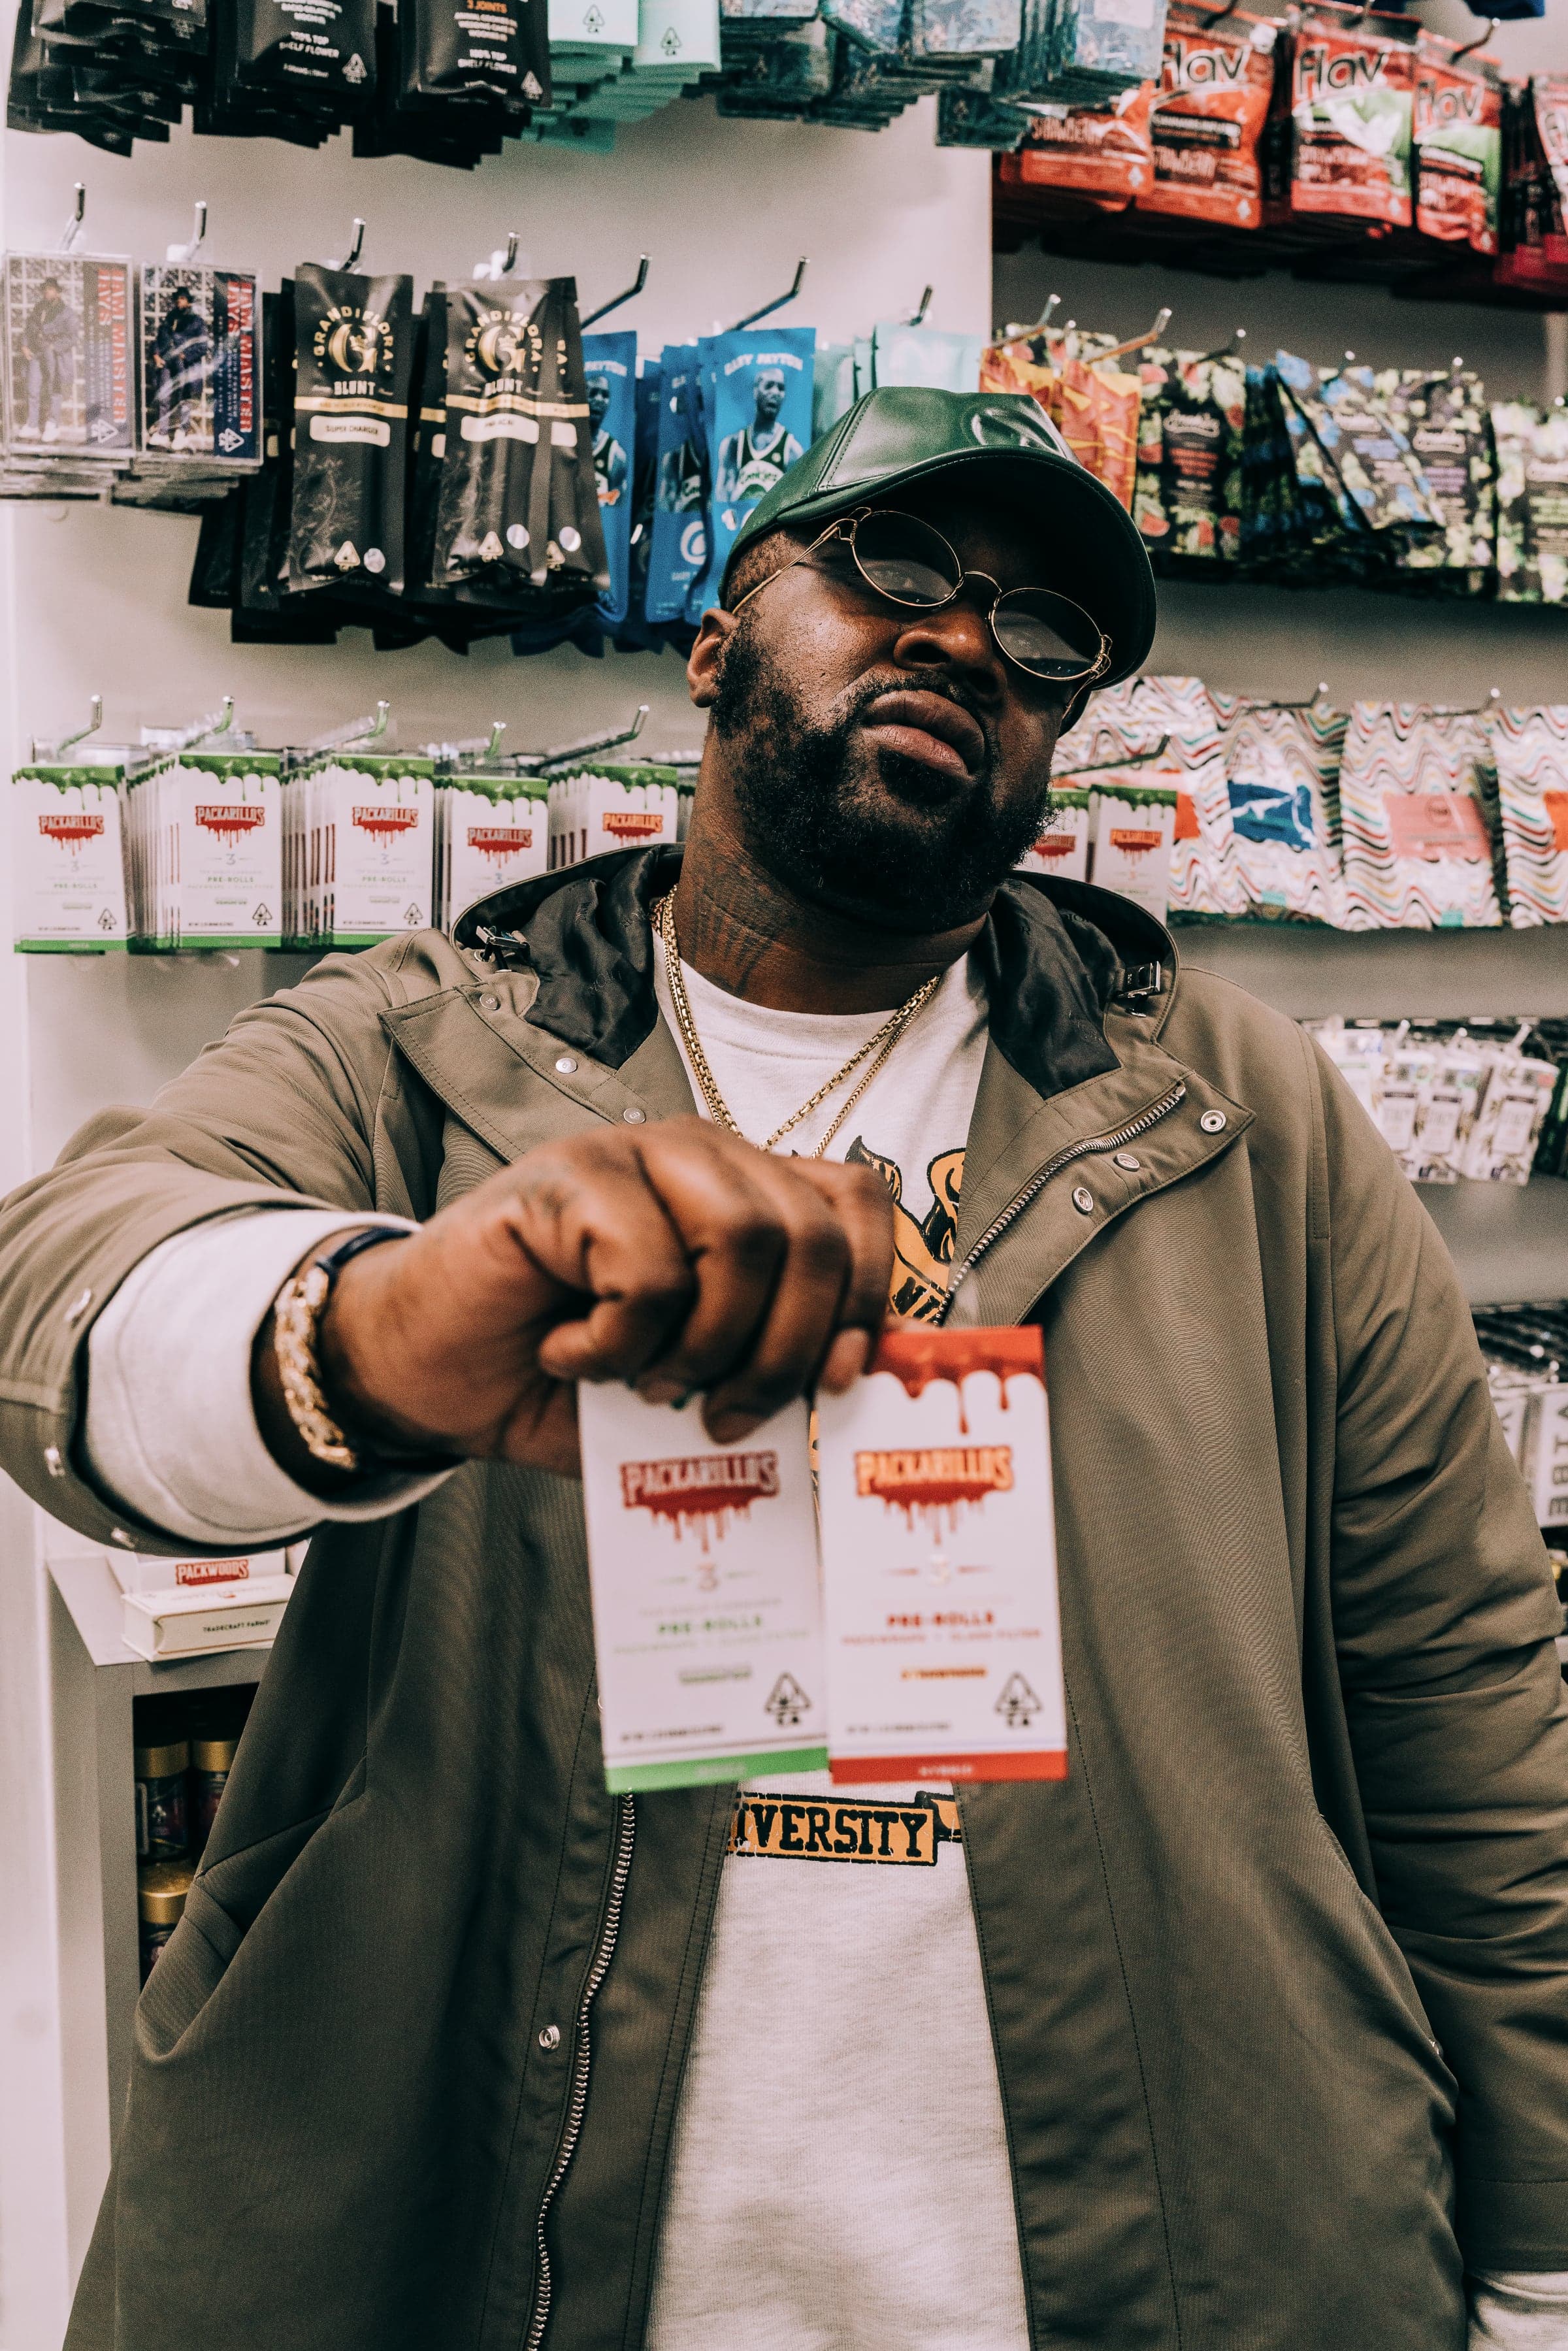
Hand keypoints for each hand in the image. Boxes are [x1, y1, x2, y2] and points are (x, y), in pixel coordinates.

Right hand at [254, 1118, 894, 1486]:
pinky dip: (620, 1343)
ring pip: (744, 1239)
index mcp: (744, 1190)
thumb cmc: (561, 1374)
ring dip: (707, 1344)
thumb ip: (764, 1367)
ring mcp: (631, 1154)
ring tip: (649, 1384)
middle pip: (809, 1234)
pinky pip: (648, 1270)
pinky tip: (572, 1355)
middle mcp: (699, 1156)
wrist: (428, 1374)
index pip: (856, 1205)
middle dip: (784, 1349)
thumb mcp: (687, 1381)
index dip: (868, 1294)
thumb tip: (850, 1390)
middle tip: (724, 1416)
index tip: (837, 1380)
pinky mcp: (567, 1179)